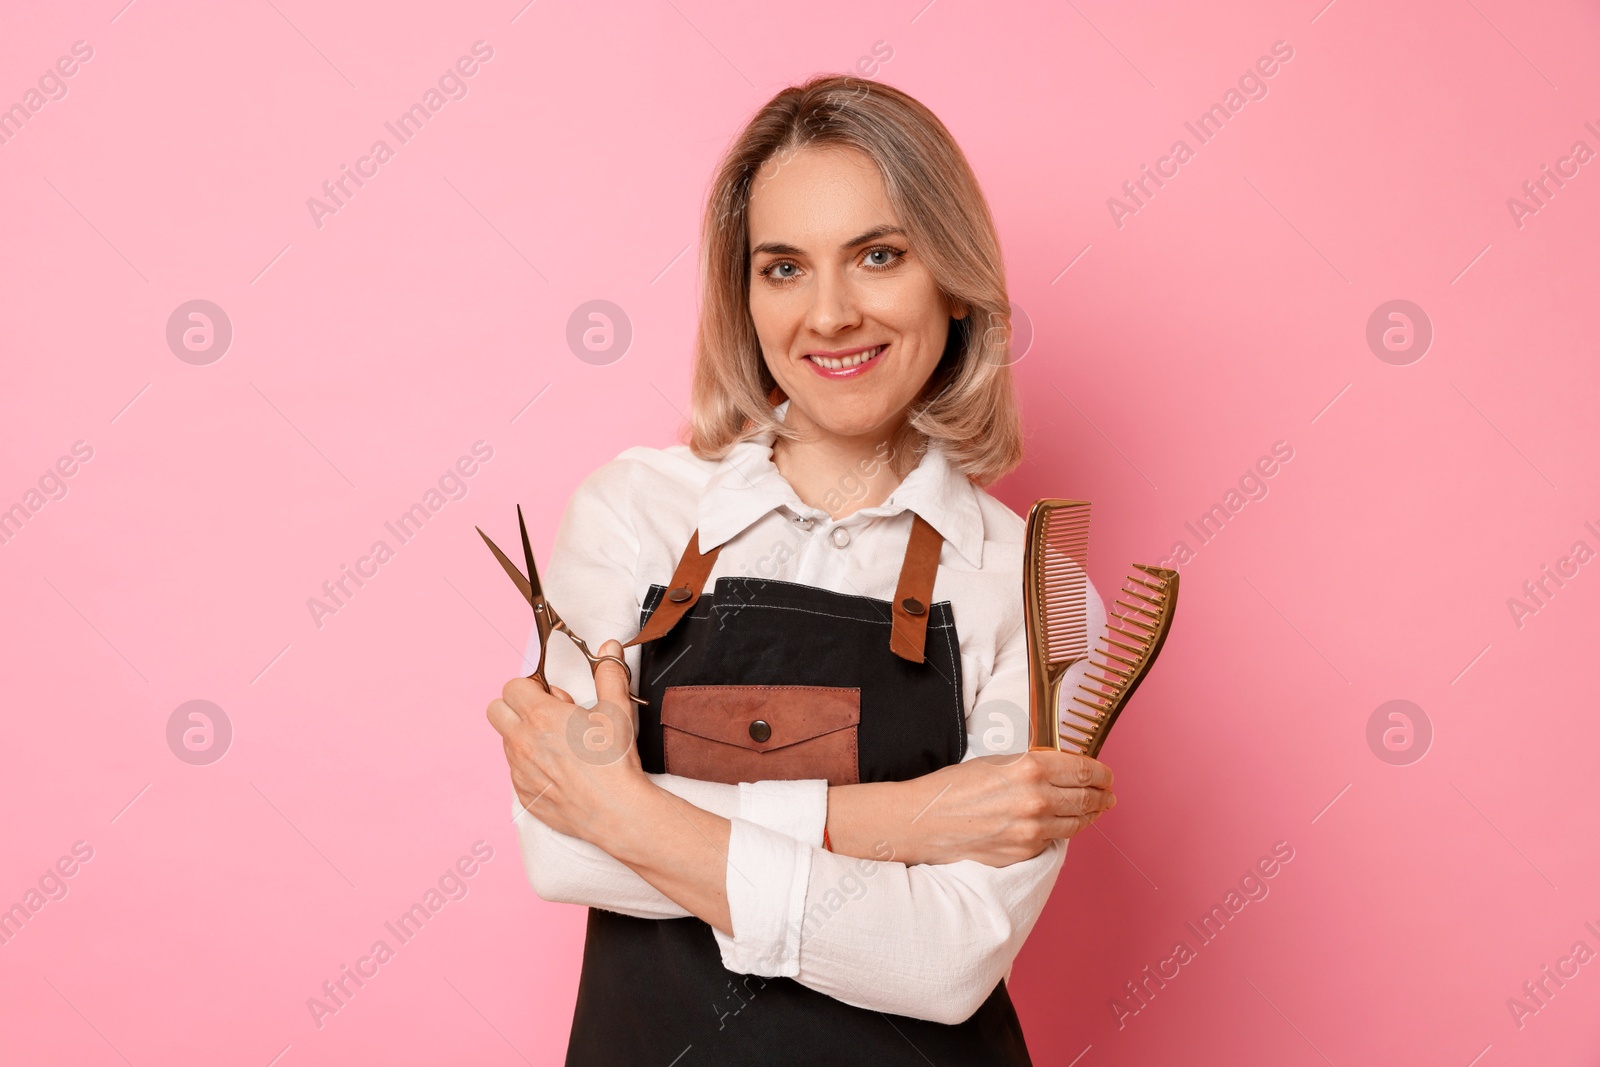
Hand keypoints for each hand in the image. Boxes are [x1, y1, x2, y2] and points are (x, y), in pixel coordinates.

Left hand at [486, 639, 648, 843]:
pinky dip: (532, 767)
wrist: (615, 811)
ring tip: (561, 747)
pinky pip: (516, 772)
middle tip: (547, 717)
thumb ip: (609, 674)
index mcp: (541, 716)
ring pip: (507, 742)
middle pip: (495, 710)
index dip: (532, 687)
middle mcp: (522, 741)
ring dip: (525, 737)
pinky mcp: (523, 794)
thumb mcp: (617, 711)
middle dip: (516, 708)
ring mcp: (519, 770)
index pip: (512, 686)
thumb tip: (609, 648)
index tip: (552, 697)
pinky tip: (561, 772)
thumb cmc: (614, 762)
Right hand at [899, 750, 1114, 866]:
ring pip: (1077, 823)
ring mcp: (1033, 830)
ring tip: (1096, 810)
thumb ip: (1032, 766)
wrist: (925, 822)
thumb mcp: (997, 762)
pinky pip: (1054, 840)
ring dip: (1090, 815)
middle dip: (1102, 796)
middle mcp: (1037, 799)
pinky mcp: (1025, 852)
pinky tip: (1064, 825)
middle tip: (1108, 794)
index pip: (1083, 770)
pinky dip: (1062, 831)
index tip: (1107, 775)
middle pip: (1087, 798)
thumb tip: (1062, 770)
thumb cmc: (954, 787)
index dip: (1101, 773)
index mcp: (1031, 767)